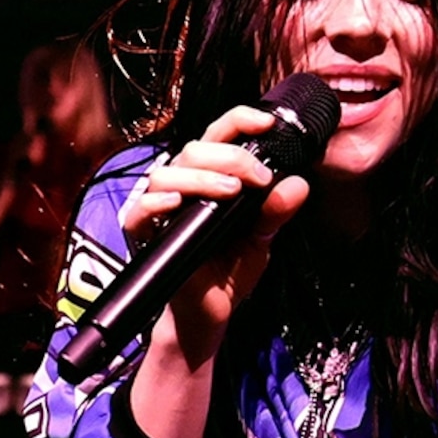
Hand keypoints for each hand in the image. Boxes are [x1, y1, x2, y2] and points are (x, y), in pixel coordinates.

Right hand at [120, 105, 309, 364]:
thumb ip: (275, 212)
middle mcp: (183, 187)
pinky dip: (157, 203)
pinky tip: (178, 205)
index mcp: (211, 179)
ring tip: (231, 193)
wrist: (209, 317)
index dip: (239, 120)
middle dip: (231, 156)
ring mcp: (162, 210)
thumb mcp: (261, 241)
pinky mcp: (146, 235)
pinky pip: (139, 210)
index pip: (218, 136)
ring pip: (167, 172)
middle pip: (194, 148)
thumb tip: (298, 184)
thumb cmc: (228, 273)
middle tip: (259, 178)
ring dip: (202, 176)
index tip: (267, 123)